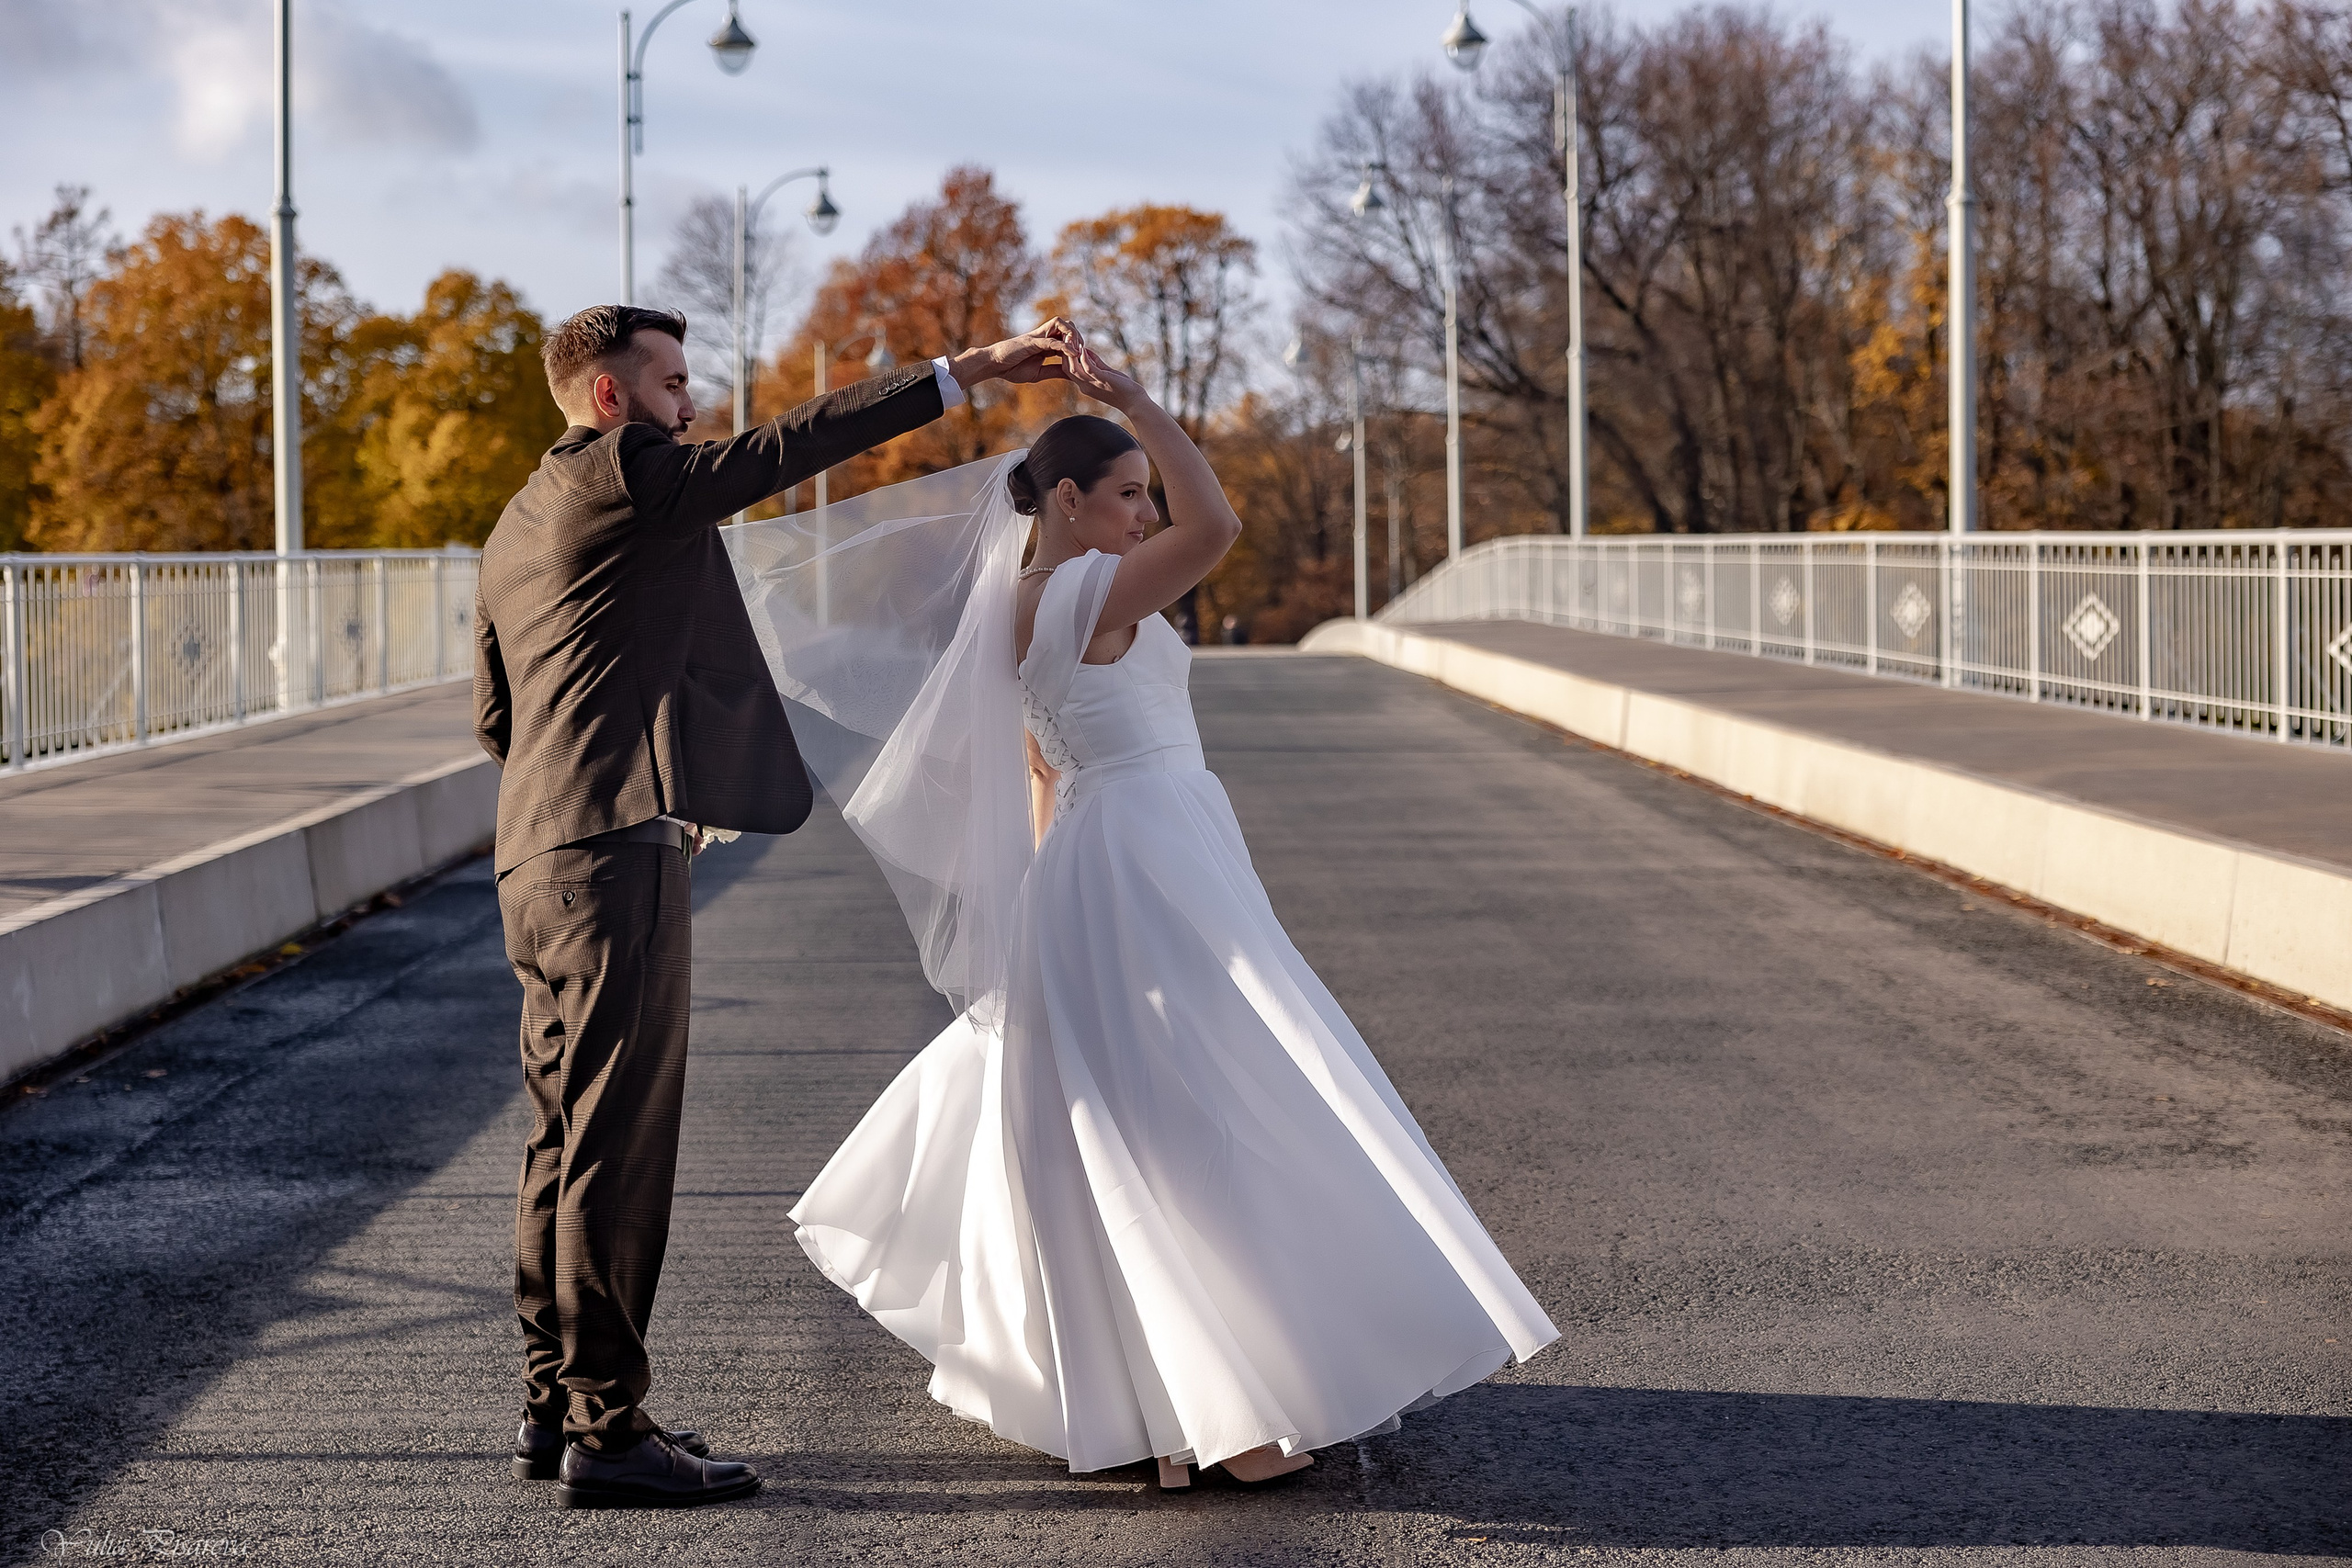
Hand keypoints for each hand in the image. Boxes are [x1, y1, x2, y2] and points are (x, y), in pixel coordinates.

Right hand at [949, 318, 1082, 391]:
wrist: (995, 364)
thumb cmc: (1013, 368)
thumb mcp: (1040, 373)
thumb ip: (1056, 371)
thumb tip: (1072, 375)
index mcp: (1046, 343)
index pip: (1067, 336)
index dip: (1078, 345)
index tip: (1082, 359)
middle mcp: (1044, 336)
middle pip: (1067, 324)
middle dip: (1078, 336)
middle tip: (1082, 353)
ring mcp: (1038, 336)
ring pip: (1061, 324)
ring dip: (1072, 335)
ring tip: (1077, 351)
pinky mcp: (1032, 342)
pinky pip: (1051, 340)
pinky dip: (1063, 345)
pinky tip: (1072, 353)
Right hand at [1063, 344, 1147, 414]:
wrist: (1133, 402)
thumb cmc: (1121, 388)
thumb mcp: (1105, 373)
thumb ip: (1095, 363)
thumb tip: (1086, 351)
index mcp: (1085, 384)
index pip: (1067, 370)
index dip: (1063, 357)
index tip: (1064, 344)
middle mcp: (1085, 385)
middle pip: (1066, 369)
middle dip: (1063, 354)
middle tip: (1064, 339)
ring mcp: (1093, 384)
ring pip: (1073, 370)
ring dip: (1071, 355)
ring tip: (1070, 341)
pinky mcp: (1102, 380)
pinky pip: (1089, 369)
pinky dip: (1084, 358)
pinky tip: (1083, 348)